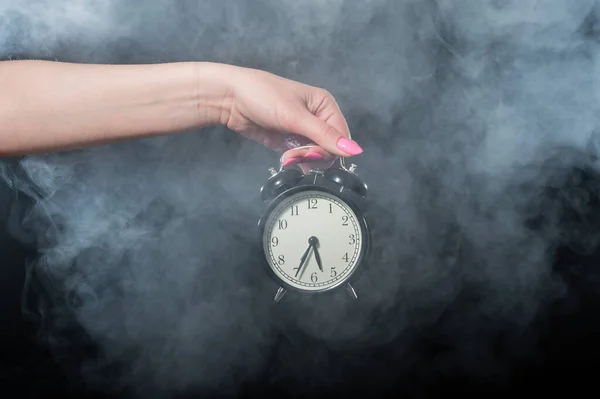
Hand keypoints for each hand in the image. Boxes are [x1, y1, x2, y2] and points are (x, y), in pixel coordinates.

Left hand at [221, 65, 363, 167]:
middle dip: (313, 155)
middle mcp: (318, 118)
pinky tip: (285, 160)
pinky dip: (296, 161)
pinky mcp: (289, 142)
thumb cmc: (263, 97)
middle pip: (330, 149)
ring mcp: (303, 131)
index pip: (341, 137)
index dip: (329, 150)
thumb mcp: (295, 116)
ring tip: (286, 157)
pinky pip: (302, 157)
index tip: (309, 153)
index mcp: (325, 105)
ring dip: (303, 159)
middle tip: (294, 155)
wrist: (230, 98)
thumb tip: (356, 151)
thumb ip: (324, 135)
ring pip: (315, 155)